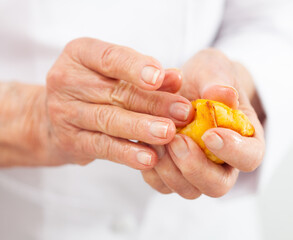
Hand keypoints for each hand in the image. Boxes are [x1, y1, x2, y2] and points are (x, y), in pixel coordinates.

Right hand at [34, 38, 192, 167]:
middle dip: (154, 103)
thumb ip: (147, 75)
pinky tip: (149, 158)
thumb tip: (176, 78)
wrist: (57, 118)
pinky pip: (102, 147)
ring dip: (142, 128)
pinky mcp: (69, 141)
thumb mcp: (117, 73)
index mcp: (81, 54)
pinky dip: (127, 153)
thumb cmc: (98, 88)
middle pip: (116, 92)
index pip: (110, 57)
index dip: (135, 67)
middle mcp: (67, 80)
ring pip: (109, 120)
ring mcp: (64, 112)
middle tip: (183, 112)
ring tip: (168, 134)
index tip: (159, 77)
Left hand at [142, 49, 264, 197]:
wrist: (187, 84)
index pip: (249, 157)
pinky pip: (161, 184)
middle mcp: (223, 162)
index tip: (211, 133)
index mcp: (244, 139)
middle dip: (195, 167)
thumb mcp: (214, 70)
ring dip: (170, 169)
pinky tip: (145, 144)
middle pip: (217, 185)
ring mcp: (197, 171)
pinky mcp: (172, 172)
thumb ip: (219, 81)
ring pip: (188, 190)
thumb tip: (222, 94)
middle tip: (178, 140)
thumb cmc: (207, 79)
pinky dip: (152, 169)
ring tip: (158, 139)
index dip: (233, 151)